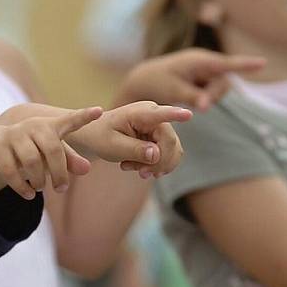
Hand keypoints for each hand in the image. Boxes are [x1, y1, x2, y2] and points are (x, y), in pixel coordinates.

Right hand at [0, 106, 102, 198]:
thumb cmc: (29, 149)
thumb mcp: (49, 153)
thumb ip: (69, 160)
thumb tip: (86, 169)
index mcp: (49, 126)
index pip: (69, 120)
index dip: (84, 117)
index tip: (99, 112)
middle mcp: (32, 126)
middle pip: (52, 149)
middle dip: (59, 173)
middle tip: (61, 189)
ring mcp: (13, 134)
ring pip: (32, 162)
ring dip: (39, 181)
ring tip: (41, 187)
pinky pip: (11, 171)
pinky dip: (22, 187)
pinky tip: (29, 194)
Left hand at [75, 101, 191, 177]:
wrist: (97, 136)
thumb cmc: (101, 137)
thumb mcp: (112, 146)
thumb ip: (134, 150)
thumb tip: (156, 154)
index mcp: (141, 113)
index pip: (161, 114)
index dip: (176, 115)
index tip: (189, 114)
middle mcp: (156, 116)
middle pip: (170, 144)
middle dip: (157, 162)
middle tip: (139, 173)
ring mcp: (161, 126)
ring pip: (173, 152)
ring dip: (155, 166)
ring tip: (131, 167)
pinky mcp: (162, 137)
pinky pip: (169, 156)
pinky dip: (156, 166)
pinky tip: (139, 168)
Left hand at [117, 49, 265, 110]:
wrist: (142, 80)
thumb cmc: (155, 82)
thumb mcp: (172, 90)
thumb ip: (192, 97)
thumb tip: (207, 106)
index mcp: (198, 60)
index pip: (226, 63)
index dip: (245, 64)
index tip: (262, 63)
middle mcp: (205, 62)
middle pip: (223, 80)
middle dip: (215, 94)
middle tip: (200, 105)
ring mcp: (204, 71)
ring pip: (219, 87)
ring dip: (210, 97)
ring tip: (190, 99)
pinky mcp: (202, 80)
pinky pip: (212, 90)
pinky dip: (205, 97)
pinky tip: (192, 98)